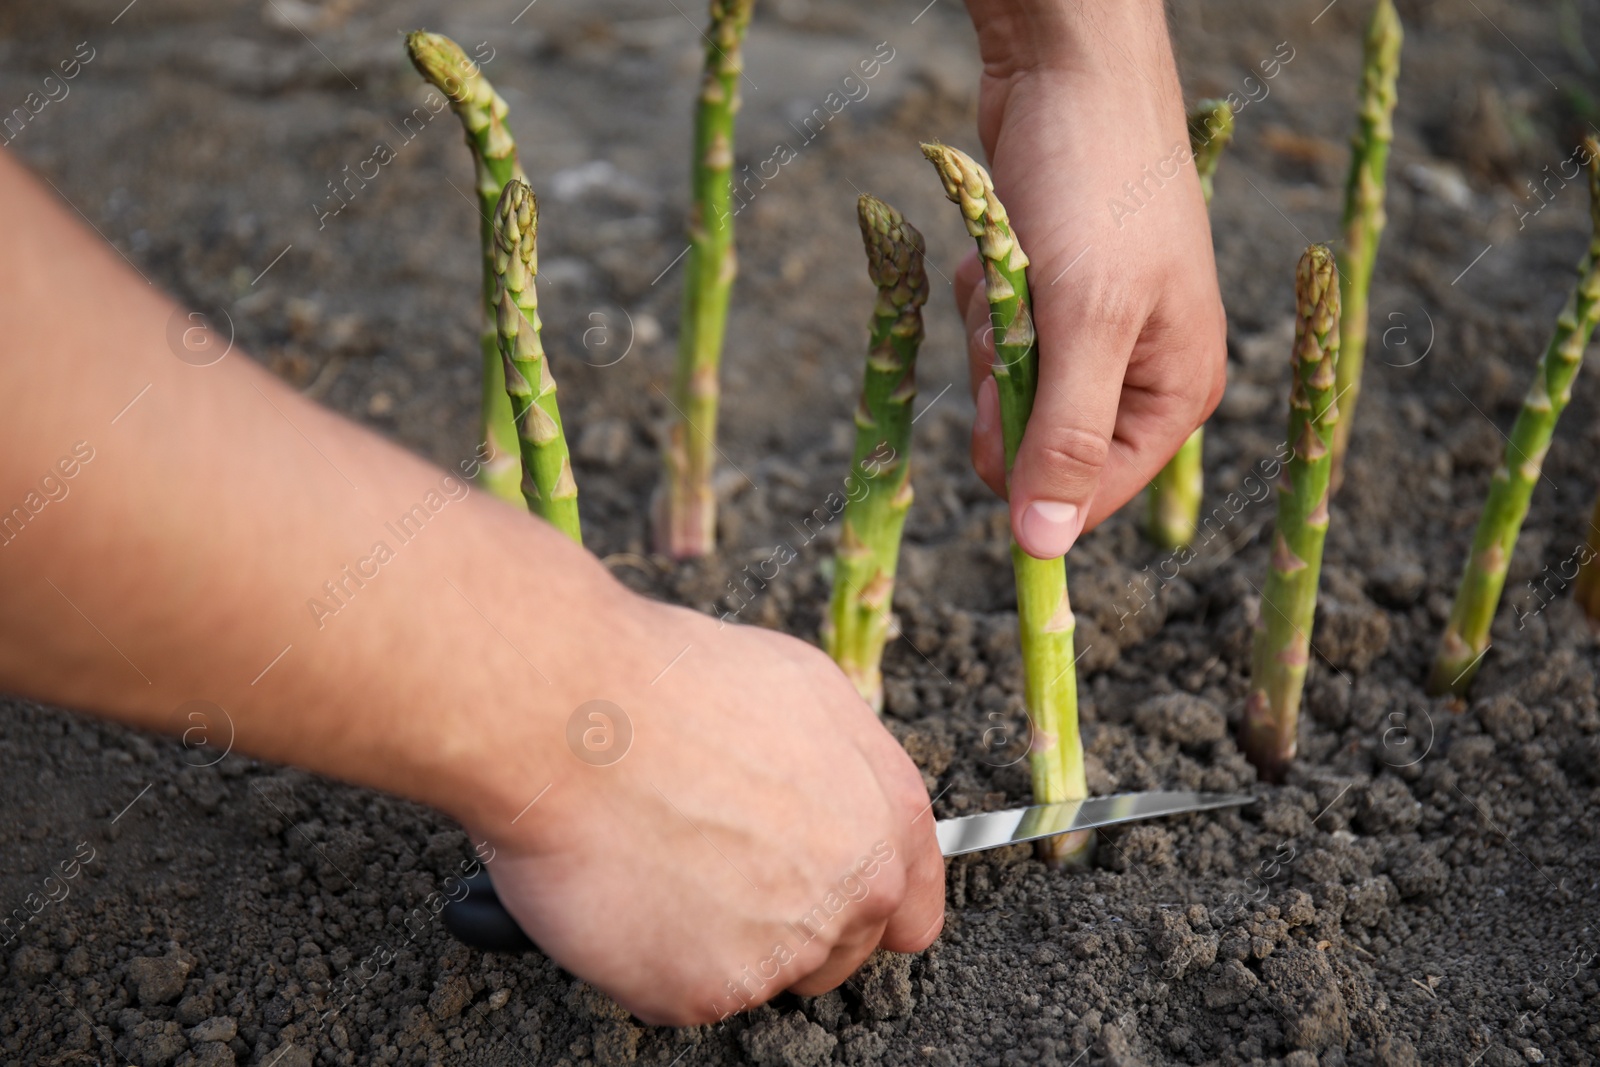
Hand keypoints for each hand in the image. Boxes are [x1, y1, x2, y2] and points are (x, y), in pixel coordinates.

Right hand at [461, 595, 944, 1025]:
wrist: (574, 719)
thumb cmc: (673, 688)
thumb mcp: (802, 686)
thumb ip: (845, 764)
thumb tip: (837, 798)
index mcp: (882, 822)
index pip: (909, 905)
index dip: (864, 902)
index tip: (834, 902)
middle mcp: (849, 895)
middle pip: (835, 952)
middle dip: (785, 922)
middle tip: (716, 862)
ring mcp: (779, 953)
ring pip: (759, 974)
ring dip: (717, 938)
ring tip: (662, 857)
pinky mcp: (705, 992)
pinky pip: (682, 996)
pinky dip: (650, 960)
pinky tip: (627, 890)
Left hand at [958, 0, 1226, 557]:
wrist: (1066, 69)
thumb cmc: (1096, 186)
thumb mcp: (1083, 321)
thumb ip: (1064, 438)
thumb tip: (1042, 549)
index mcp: (1175, 393)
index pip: (1088, 495)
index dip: (1030, 477)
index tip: (990, 430)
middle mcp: (1138, 373)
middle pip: (1034, 442)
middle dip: (1004, 384)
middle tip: (1015, 320)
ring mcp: (1089, 332)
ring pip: (1003, 388)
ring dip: (990, 335)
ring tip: (1016, 268)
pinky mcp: (1046, 295)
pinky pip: (993, 335)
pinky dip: (984, 296)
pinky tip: (1002, 247)